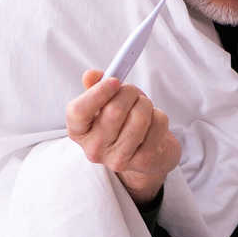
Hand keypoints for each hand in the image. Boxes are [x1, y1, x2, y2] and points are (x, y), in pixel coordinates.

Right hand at [65, 69, 181, 203]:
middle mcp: (94, 149)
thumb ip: (95, 86)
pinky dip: (159, 116)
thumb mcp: (106, 102)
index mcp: (78, 131)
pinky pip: (158, 123)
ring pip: (139, 116)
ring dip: (146, 104)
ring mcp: (118, 159)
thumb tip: (91, 75)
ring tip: (143, 108)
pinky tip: (153, 124)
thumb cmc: (123, 121)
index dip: (97, 93)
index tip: (114, 80)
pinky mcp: (144, 161)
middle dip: (129, 93)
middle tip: (133, 93)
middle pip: (114, 110)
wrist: (148, 152)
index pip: (78, 111)